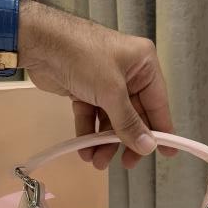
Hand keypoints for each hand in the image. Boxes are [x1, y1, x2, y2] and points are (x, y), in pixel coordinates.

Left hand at [19, 1, 174, 168]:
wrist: (40, 43)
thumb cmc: (84, 58)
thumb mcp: (111, 92)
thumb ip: (129, 122)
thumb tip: (148, 147)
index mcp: (143, 65)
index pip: (157, 103)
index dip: (161, 130)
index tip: (167, 154)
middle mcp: (128, 73)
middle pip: (134, 114)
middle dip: (126, 140)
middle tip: (126, 165)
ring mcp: (104, 82)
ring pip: (111, 119)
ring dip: (105, 142)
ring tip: (96, 162)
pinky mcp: (84, 89)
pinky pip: (92, 116)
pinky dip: (89, 133)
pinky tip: (84, 150)